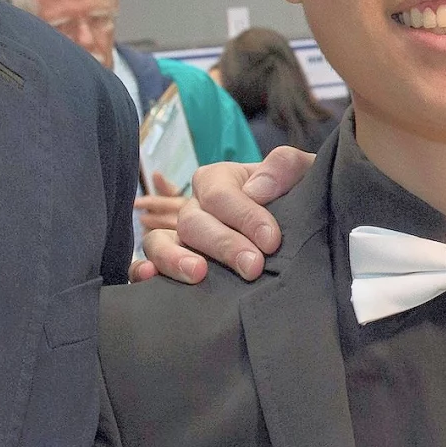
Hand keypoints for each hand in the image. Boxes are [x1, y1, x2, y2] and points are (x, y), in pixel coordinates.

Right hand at [137, 145, 313, 282]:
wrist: (302, 233)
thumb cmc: (299, 200)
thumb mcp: (304, 174)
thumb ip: (286, 166)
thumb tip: (256, 190)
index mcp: (220, 180)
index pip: (220, 195)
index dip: (244, 217)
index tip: (271, 240)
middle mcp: (195, 207)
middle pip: (193, 221)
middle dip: (223, 245)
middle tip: (253, 267)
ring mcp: (180, 239)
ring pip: (160, 242)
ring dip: (174, 258)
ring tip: (198, 275)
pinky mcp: (173, 266)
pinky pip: (145, 265)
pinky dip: (141, 271)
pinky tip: (148, 279)